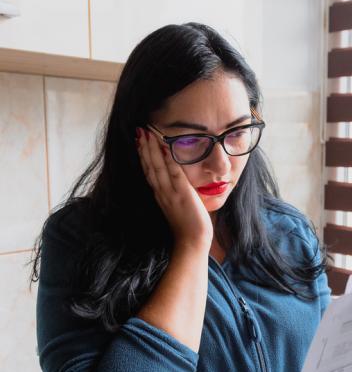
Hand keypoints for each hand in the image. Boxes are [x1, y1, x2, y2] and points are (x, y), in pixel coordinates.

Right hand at [136, 127, 213, 248]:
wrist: (192, 241)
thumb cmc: (189, 225)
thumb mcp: (179, 205)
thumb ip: (177, 193)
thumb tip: (181, 182)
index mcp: (160, 195)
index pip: (149, 171)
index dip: (143, 156)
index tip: (140, 141)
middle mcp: (161, 193)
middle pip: (149, 166)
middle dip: (144, 148)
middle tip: (140, 130)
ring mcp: (170, 193)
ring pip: (157, 167)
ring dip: (151, 149)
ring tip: (147, 134)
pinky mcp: (182, 194)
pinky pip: (174, 173)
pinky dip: (169, 159)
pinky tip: (165, 146)